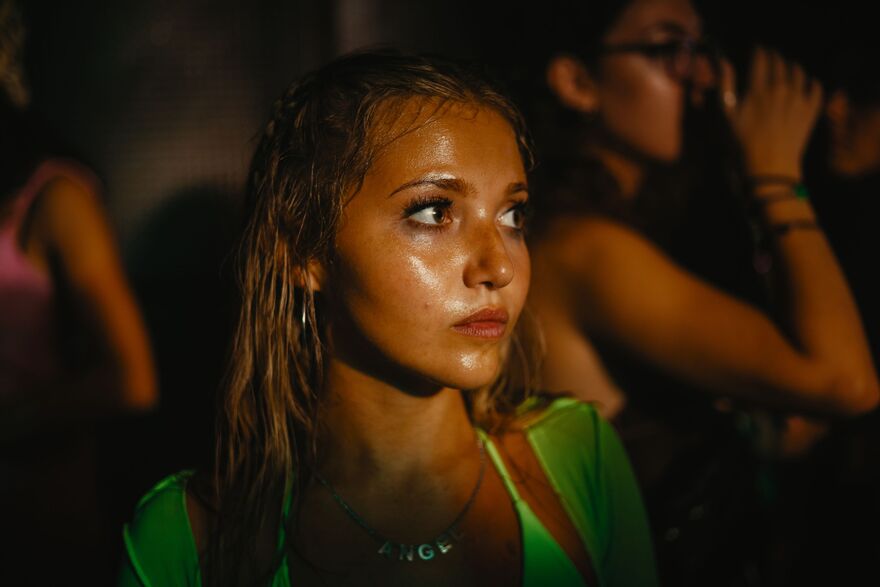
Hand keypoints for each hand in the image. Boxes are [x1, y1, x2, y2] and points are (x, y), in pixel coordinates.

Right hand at [720, 48, 822, 180]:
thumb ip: (726, 86)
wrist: (770, 166)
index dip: (760, 51)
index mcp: (759, 89)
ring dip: (792, 67)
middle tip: (771, 58)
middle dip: (775, 57)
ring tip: (788, 69)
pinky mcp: (811, 110)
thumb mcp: (727, 115)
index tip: (758, 50)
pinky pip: (817, 88)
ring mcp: (799, 99)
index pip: (763, 59)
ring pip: (799, 72)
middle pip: (781, 63)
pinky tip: (807, 84)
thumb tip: (725, 62)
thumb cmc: (743, 143)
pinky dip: (812, 83)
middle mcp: (782, 89)